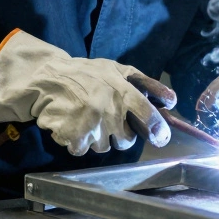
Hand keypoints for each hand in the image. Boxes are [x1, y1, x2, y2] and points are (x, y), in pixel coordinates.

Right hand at [0, 29, 175, 155]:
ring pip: (104, 147)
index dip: (159, 129)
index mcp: (123, 92)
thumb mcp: (117, 69)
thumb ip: (144, 83)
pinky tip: (73, 124)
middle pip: (127, 141)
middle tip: (109, 122)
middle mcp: (109, 110)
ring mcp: (92, 125)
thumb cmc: (87, 74)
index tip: (161, 138)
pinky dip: (79, 141)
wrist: (48, 78)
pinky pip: (84, 150)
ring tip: (87, 118)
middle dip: (121, 136)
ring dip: (98, 138)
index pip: (148, 115)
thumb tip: (171, 101)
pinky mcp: (75, 137)